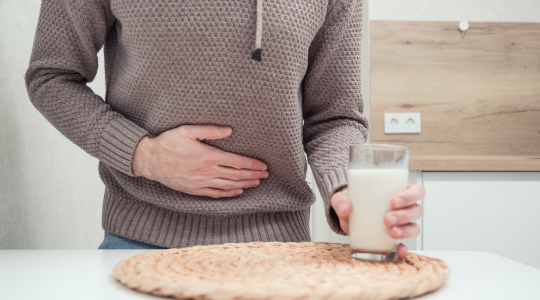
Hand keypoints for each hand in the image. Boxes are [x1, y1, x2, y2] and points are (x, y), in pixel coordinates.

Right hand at [132, 124, 268, 197]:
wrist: (149, 160)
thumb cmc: (168, 142)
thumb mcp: (188, 130)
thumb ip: (210, 130)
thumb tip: (230, 130)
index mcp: (208, 156)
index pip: (237, 162)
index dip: (252, 164)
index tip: (263, 165)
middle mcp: (207, 172)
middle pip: (236, 175)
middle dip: (253, 175)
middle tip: (265, 175)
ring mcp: (201, 182)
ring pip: (228, 185)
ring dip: (245, 184)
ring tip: (257, 183)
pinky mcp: (194, 189)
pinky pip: (215, 194)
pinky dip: (229, 193)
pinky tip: (237, 192)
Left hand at [330, 184, 424, 257]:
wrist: (346, 217)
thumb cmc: (351, 201)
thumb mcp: (343, 197)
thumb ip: (341, 200)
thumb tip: (346, 209)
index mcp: (397, 191)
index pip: (416, 191)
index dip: (410, 195)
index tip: (394, 201)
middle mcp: (404, 208)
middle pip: (416, 210)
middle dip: (404, 215)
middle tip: (387, 219)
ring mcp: (401, 224)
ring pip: (414, 227)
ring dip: (405, 230)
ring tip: (391, 232)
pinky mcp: (394, 239)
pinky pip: (404, 244)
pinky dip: (403, 249)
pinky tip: (399, 250)